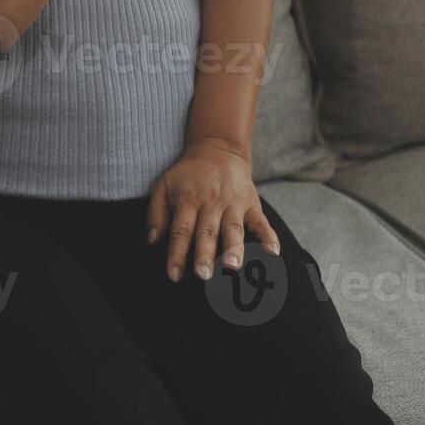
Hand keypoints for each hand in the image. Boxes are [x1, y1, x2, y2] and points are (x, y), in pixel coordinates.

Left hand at [147, 138, 279, 283]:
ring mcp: (233, 204)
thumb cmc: (187, 174)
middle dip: (205, 255)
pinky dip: (268, 237)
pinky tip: (272, 253)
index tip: (173, 275)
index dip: (176, 254)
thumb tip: (152, 242)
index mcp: (188, 201)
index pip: (180, 231)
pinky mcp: (252, 204)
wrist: (217, 149)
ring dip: (233, 248)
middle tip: (203, 275)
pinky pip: (261, 222)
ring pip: (233, 229)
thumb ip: (156, 214)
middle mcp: (211, 204)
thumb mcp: (163, 186)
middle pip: (207, 232)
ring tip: (233, 266)